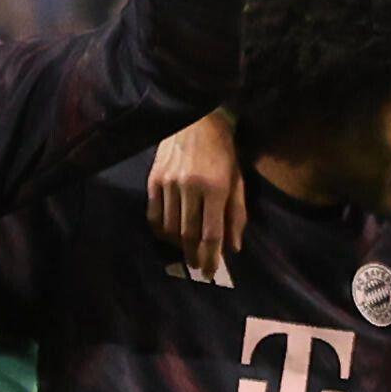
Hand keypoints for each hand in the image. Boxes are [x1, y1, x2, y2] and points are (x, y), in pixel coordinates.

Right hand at [149, 110, 239, 277]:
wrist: (195, 119)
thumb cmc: (222, 150)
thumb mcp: (237, 180)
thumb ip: (236, 214)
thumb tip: (233, 248)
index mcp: (215, 187)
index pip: (211, 232)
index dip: (211, 256)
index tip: (210, 272)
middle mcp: (190, 187)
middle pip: (188, 234)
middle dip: (193, 255)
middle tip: (197, 267)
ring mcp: (168, 183)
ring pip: (170, 227)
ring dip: (177, 245)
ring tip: (184, 251)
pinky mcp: (153, 179)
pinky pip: (153, 214)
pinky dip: (160, 230)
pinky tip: (168, 235)